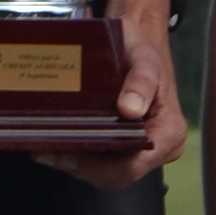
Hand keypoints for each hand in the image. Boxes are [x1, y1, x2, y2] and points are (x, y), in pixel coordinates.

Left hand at [54, 0, 187, 191]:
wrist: (136, 40)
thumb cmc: (141, 47)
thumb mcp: (143, 56)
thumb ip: (141, 80)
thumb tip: (130, 109)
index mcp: (169, 132)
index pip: (133, 166)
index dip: (98, 166)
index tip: (69, 153)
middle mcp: (157, 146)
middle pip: (116, 175)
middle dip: (80, 167)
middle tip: (48, 151)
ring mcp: (139, 148)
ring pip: (105, 171)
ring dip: (74, 163)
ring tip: (46, 148)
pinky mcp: (123, 144)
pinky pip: (101, 159)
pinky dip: (78, 154)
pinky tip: (56, 143)